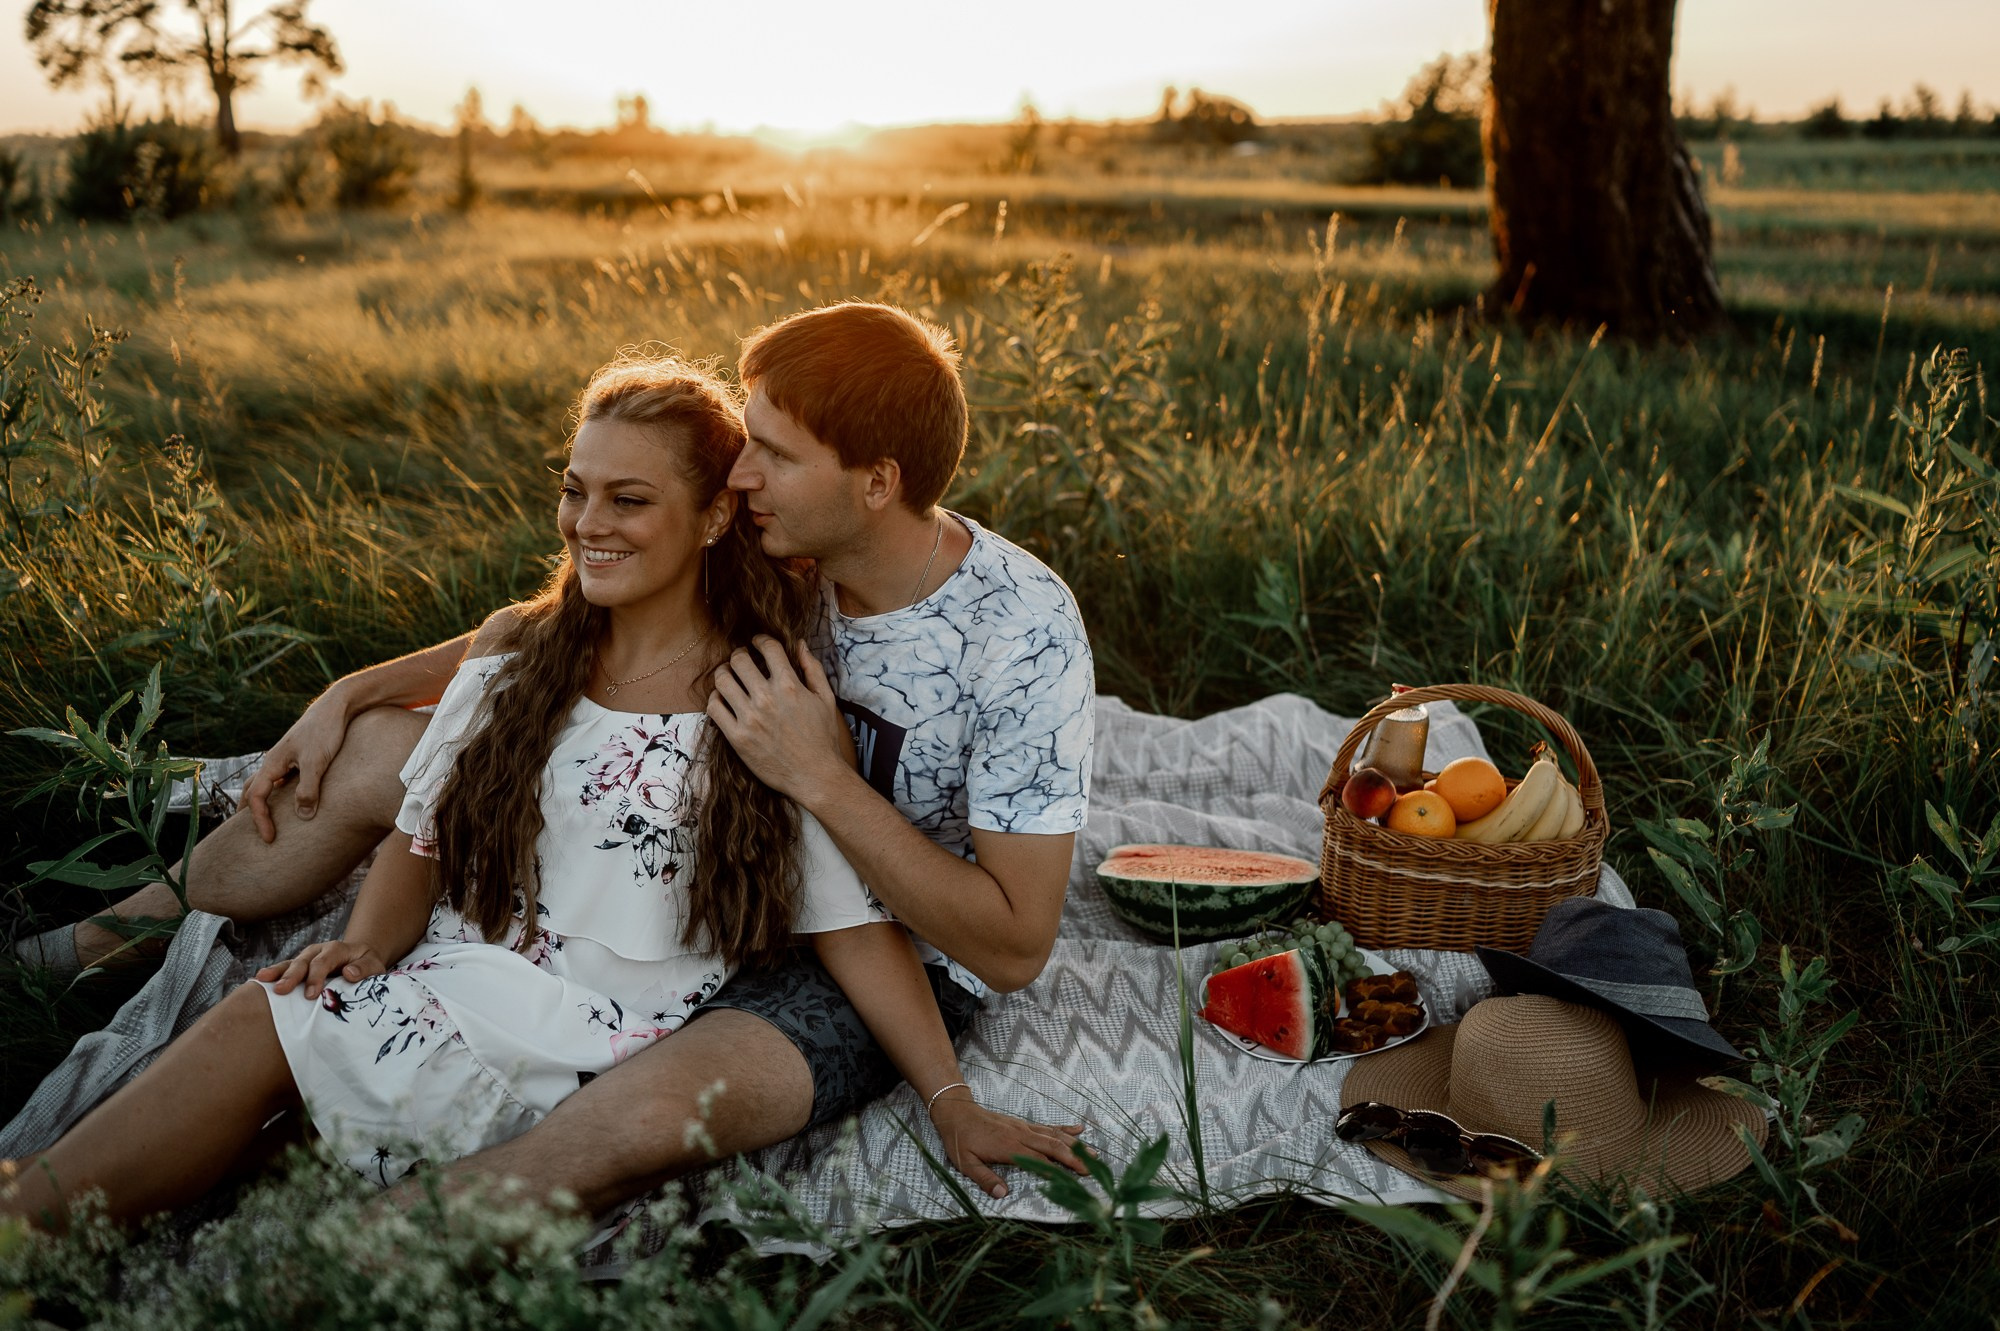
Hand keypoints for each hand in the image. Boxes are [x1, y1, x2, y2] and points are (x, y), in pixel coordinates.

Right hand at [243, 685, 355, 842]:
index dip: (260, 820)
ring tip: (263, 816)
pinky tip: (289, 798)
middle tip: (245, 831)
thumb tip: (302, 817)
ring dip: (260, 800)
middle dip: (247, 811)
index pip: (256, 797)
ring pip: (265, 782)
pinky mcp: (299, 755)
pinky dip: (277, 791)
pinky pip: (281, 778)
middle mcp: (275, 760)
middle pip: (251, 788)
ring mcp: (286, 757)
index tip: (270, 839)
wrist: (337, 705)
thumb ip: (308, 789)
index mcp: (273, 763)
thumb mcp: (317, 762)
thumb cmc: (326, 731)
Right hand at [256, 940, 388, 999]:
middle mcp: (319, 950)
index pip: (324, 961)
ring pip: (290, 963)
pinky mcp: (300, 965)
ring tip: (261, 980)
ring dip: (277, 973)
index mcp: (337, 949)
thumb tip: (349, 973)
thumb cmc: (367, 964)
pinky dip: (273, 974)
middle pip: (303, 962)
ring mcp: (307, 957)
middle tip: (281, 990)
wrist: (360, 957)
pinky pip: (284, 968)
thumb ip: (364, 969)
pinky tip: (258, 980)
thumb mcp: (374, 965)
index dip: (316, 977)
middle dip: (291, 976)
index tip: (311, 995)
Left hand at [706, 637, 852, 800]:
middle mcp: (767, 699)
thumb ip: (812, 669)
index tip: (757, 643)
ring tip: (729, 676)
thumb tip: (800, 644)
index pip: (767, 647)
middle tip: (741, 659)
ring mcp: (749, 718)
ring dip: (724, 673)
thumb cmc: (823, 738)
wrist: (815, 776)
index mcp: (790, 686)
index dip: (760, 640)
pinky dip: (715, 699)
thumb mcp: (825, 699)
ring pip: (722, 680)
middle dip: (739, 654)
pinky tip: (724, 700)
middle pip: (739, 660)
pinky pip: (714, 707)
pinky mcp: (737, 738)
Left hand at [929, 1092, 1086, 1199]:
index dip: (1054, 1171)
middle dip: (1074, 1158)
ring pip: (1055, 1136)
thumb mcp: (965, 1163)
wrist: (957, 1113)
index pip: (1038, 1160)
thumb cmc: (960, 1140)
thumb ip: (984, 1178)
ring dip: (1075, 1145)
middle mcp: (1021, 1135)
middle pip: (1053, 1147)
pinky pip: (1048, 1126)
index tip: (1070, 1181)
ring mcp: (1024, 1127)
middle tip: (1092, 1170)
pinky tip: (1079, 1129)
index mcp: (1009, 1147)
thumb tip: (1001, 1194)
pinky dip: (1065, 1128)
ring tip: (1094, 1154)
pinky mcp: (1023, 1124)